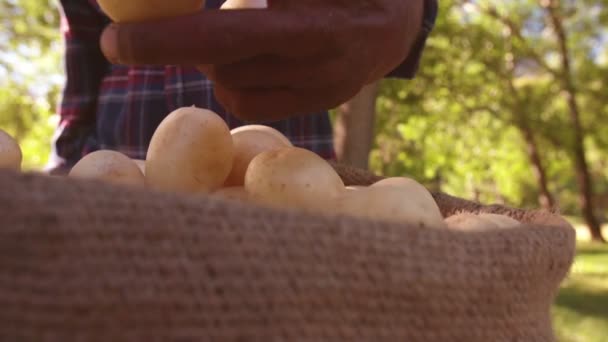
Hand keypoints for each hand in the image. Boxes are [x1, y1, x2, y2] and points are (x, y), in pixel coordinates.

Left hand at [100, 0, 423, 120]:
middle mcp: (327, 40)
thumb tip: (210, 13)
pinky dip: (229, 83)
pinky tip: (241, 63)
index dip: (182, 25)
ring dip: (209, 57)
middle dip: (166, 43)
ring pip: (234, 77)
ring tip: (229, 37)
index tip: (126, 34)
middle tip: (118, 46)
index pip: (236, 21)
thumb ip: (254, 0)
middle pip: (229, 44)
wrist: (394, 22)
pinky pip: (250, 102)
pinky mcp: (321, 102)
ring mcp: (327, 79)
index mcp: (316, 7)